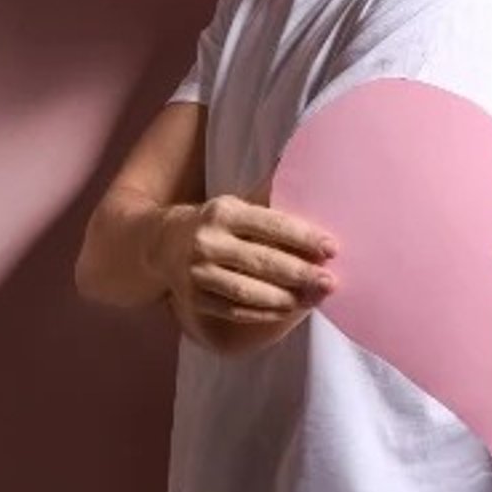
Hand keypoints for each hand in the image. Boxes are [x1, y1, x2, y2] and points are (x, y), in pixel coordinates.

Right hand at [153, 195, 337, 351]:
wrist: (160, 244)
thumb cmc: (214, 223)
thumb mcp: (235, 204)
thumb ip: (269, 200)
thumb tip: (311, 178)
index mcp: (223, 212)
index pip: (270, 224)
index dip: (303, 237)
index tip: (332, 248)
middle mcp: (208, 241)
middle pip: (261, 261)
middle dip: (300, 273)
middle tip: (329, 281)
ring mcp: (198, 273)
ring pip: (247, 291)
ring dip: (285, 298)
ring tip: (313, 299)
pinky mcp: (195, 300)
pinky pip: (235, 310)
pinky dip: (264, 313)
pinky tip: (288, 311)